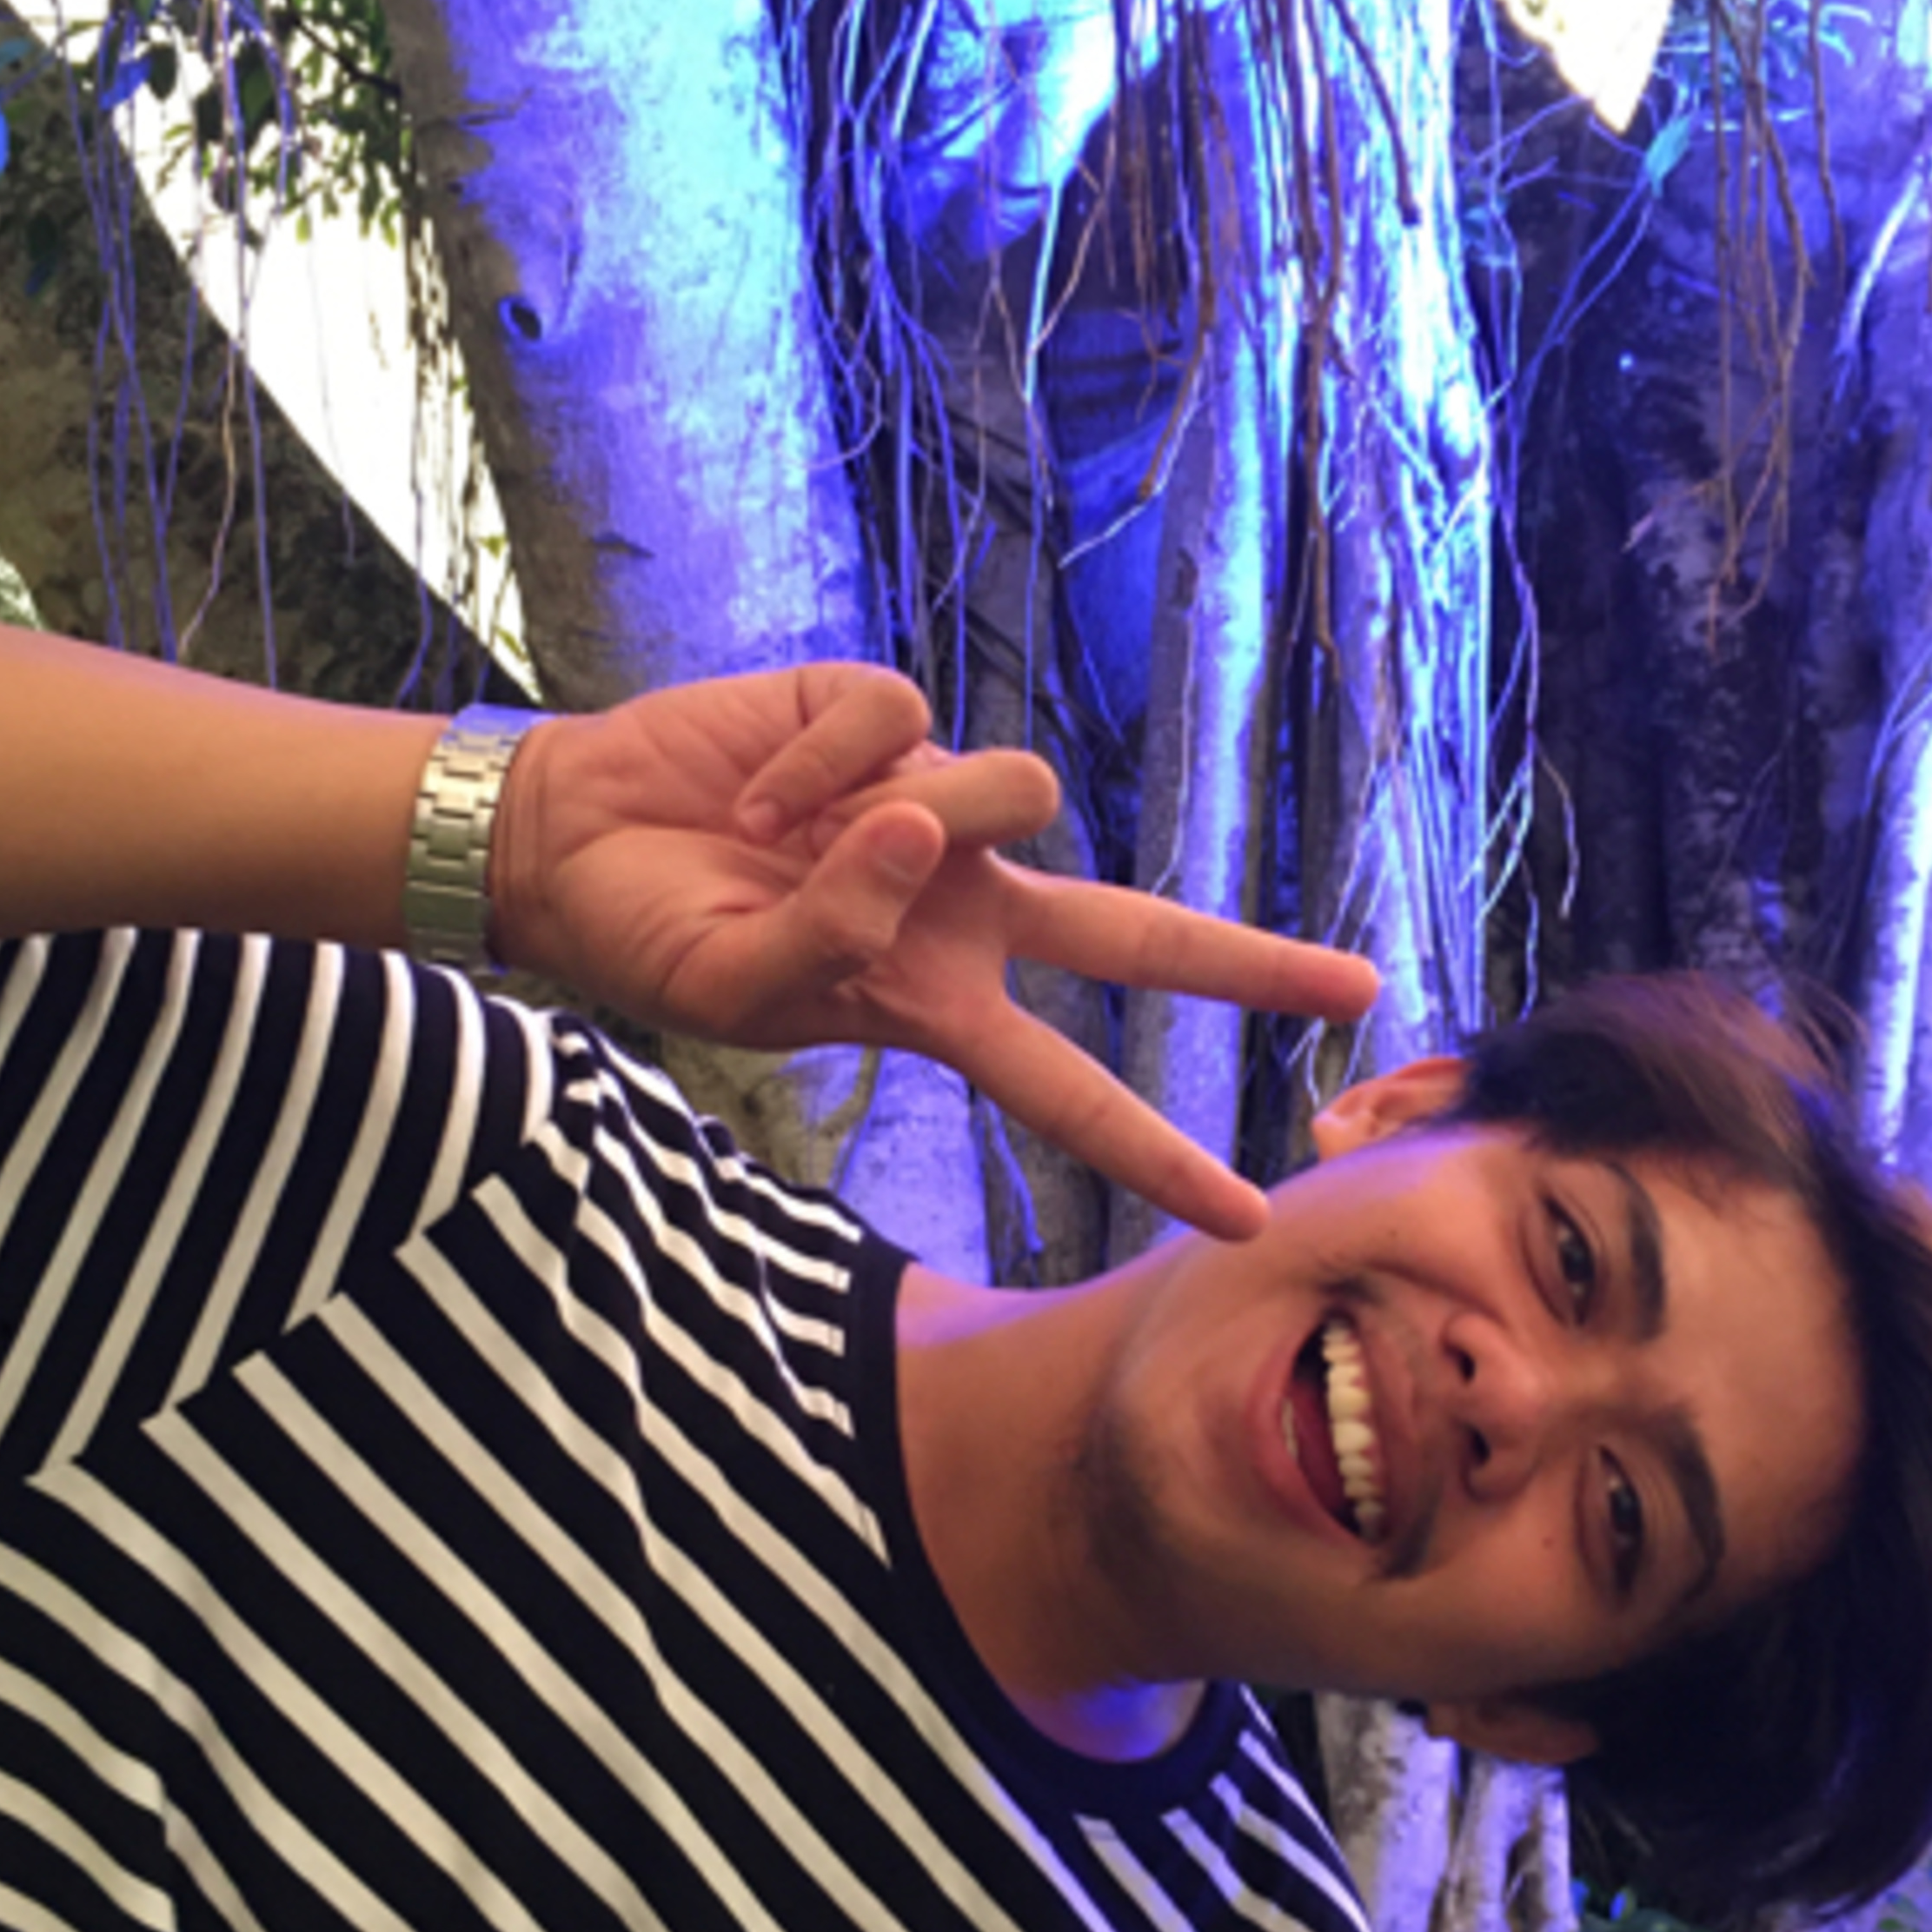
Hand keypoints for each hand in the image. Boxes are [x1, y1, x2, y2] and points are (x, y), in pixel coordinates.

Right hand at [492, 665, 1377, 1238]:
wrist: (571, 844)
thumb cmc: (658, 939)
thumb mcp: (739, 995)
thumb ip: (837, 944)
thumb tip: (918, 839)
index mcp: (937, 1002)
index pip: (1067, 1093)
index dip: (1154, 1157)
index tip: (1247, 1216)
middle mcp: (963, 906)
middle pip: (1135, 935)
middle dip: (1246, 966)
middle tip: (1360, 986)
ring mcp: (931, 805)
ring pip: (1007, 792)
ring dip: (908, 819)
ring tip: (784, 837)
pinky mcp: (880, 714)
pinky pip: (896, 724)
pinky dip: (817, 762)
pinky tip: (759, 789)